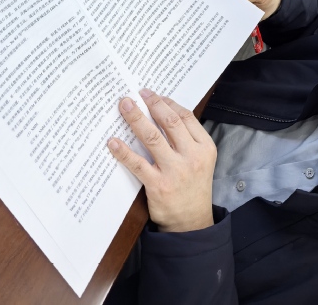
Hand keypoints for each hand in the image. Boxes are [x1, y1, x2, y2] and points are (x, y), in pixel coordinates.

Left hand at [108, 90, 215, 232]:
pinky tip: (113, 142)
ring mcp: (175, 171)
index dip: (168, 103)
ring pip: (153, 138)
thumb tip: (161, 113)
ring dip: (137, 119)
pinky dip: (124, 151)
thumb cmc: (193, 186)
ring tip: (125, 106)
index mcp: (204, 147)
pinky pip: (138, 164)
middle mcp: (191, 156)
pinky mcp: (158, 185)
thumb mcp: (200, 159)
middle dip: (153, 104)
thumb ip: (187, 139)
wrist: (191, 223)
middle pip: (170, 122)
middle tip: (137, 94)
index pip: (186, 117)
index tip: (153, 95)